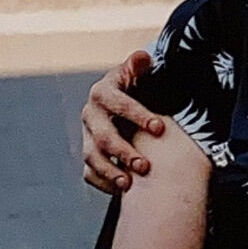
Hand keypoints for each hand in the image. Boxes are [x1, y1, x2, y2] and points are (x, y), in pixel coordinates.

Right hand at [81, 50, 162, 192]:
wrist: (125, 98)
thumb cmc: (136, 84)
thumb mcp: (138, 71)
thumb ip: (139, 64)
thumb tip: (143, 58)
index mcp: (102, 92)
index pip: (118, 103)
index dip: (138, 115)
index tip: (160, 128)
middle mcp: (91, 115)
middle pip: (103, 136)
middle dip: (123, 151)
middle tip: (144, 166)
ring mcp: (88, 136)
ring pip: (92, 156)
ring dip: (110, 171)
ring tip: (128, 184)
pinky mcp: (89, 153)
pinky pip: (89, 172)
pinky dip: (103, 182)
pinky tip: (121, 190)